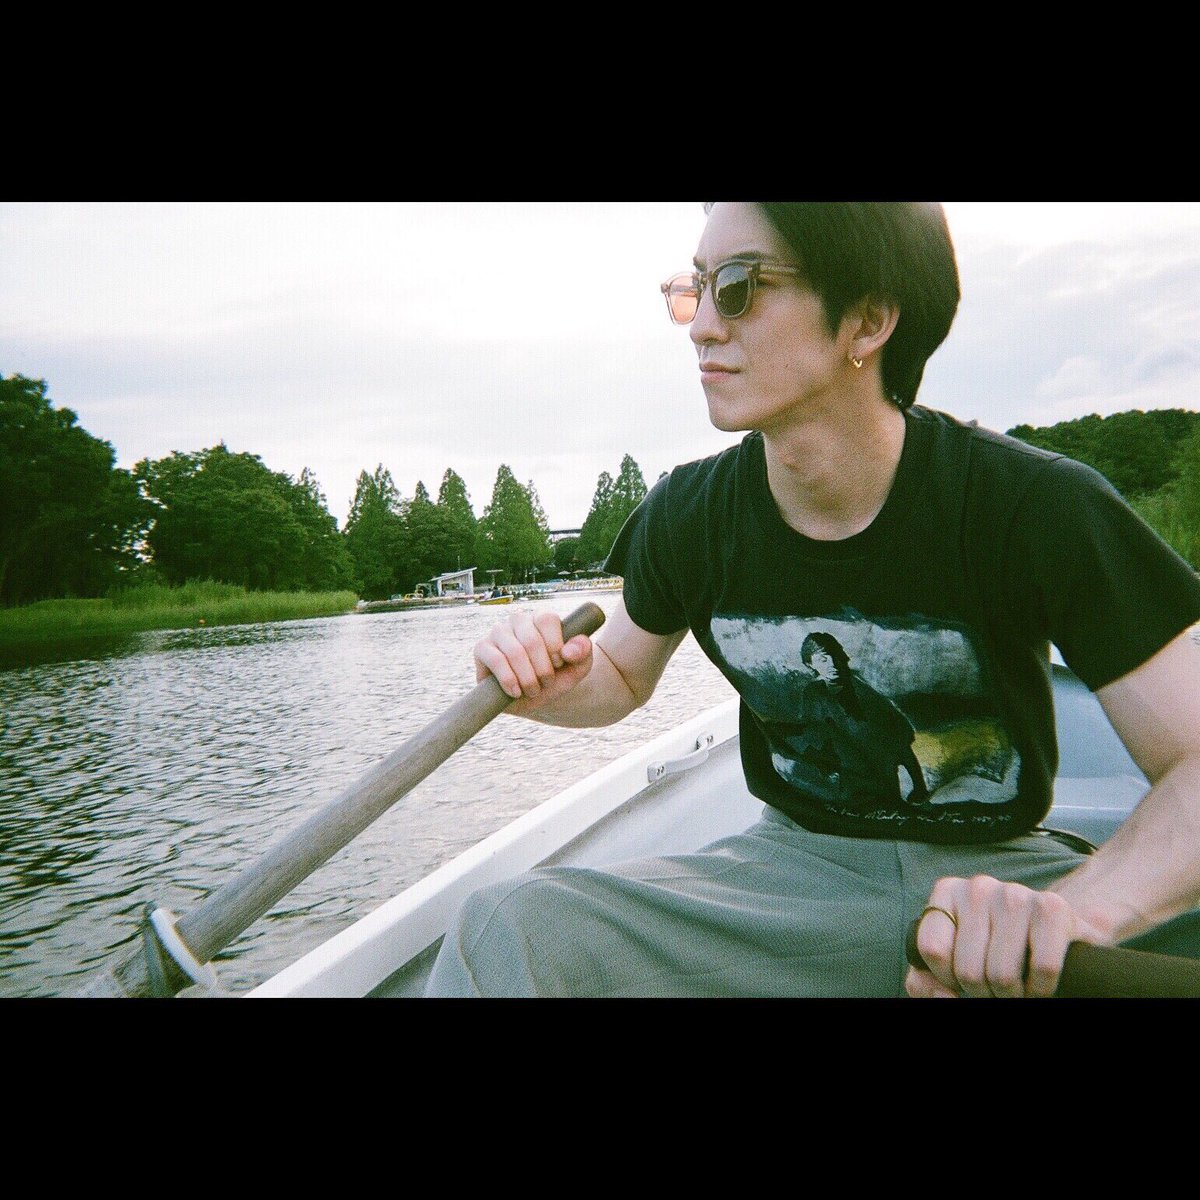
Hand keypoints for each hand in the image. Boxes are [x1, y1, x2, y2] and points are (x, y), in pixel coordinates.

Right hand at [474, 608, 593, 714]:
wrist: (536, 697)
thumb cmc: (558, 676)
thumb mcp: (578, 667)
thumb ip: (583, 654)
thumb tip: (569, 650)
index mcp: (541, 618)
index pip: (547, 619)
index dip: (555, 644)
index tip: (559, 664)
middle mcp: (518, 620)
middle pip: (531, 639)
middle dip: (542, 668)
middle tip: (546, 683)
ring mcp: (498, 632)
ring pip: (514, 651)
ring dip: (527, 678)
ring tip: (533, 690)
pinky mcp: (482, 648)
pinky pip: (495, 660)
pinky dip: (509, 680)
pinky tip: (516, 692)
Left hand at [905, 876, 1104, 997]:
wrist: (1057, 932)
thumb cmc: (996, 949)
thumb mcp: (954, 958)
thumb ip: (928, 978)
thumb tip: (941, 996)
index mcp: (947, 892)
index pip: (932, 950)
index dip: (948, 979)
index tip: (962, 980)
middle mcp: (978, 887)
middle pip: (968, 969)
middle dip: (984, 992)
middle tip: (996, 988)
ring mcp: (1016, 894)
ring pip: (1002, 974)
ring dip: (1012, 994)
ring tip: (1016, 987)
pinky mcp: (1053, 908)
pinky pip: (1043, 968)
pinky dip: (1041, 989)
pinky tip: (1038, 984)